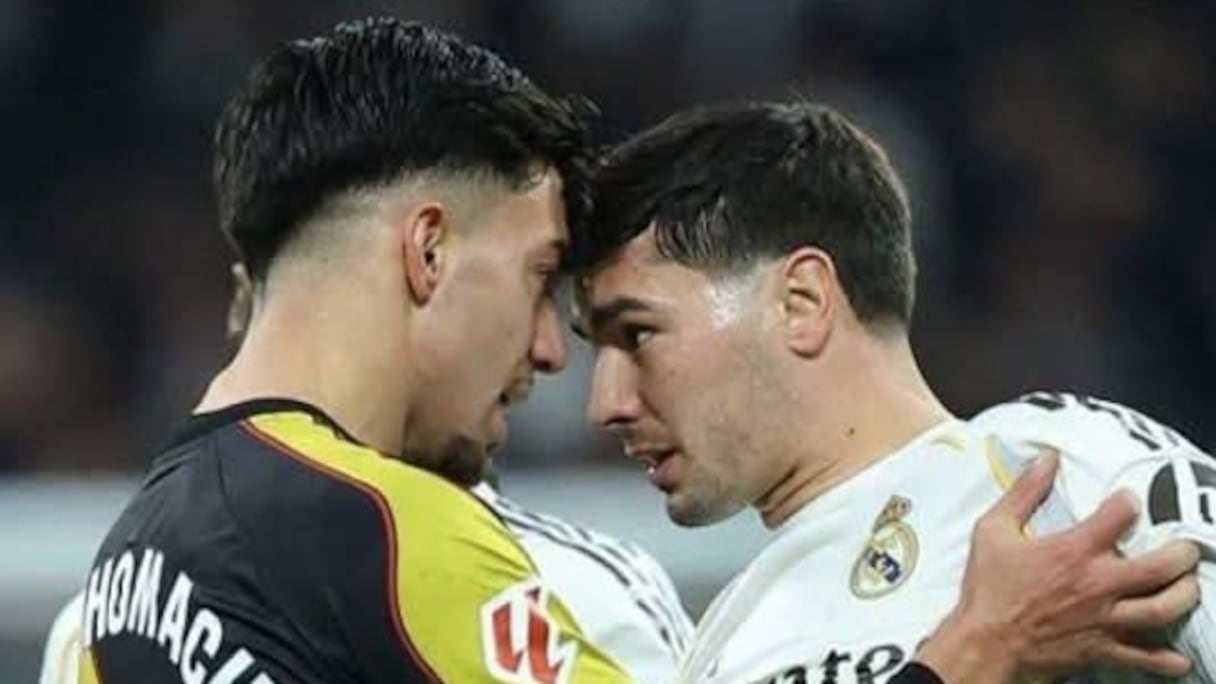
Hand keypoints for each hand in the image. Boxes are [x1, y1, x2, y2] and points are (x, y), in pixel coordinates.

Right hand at [916, 451, 1200, 682]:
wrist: (984, 643)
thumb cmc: (987, 588)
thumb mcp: (993, 529)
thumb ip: (1023, 492)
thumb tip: (1046, 458)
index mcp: (1073, 551)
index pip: (1119, 516)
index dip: (1129, 502)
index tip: (1129, 500)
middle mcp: (1096, 584)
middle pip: (1160, 567)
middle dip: (1182, 554)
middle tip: (1186, 548)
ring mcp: (1104, 619)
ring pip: (1163, 608)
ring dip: (1184, 596)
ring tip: (1188, 586)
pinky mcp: (1102, 649)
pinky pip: (1145, 657)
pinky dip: (1167, 660)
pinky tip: (1178, 657)